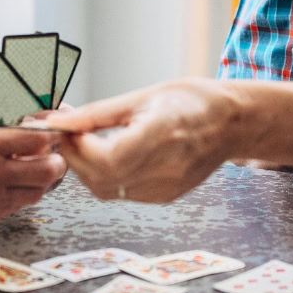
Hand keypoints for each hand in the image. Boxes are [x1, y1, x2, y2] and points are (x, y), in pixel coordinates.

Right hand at [0, 127, 66, 224]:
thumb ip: (2, 135)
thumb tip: (35, 132)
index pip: (38, 138)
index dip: (52, 136)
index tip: (55, 134)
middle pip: (49, 168)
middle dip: (56, 162)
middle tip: (53, 157)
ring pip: (40, 190)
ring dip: (43, 181)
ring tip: (34, 171)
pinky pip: (21, 204)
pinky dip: (24, 194)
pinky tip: (15, 185)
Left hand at [45, 78, 241, 201]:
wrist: (231, 123)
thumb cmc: (192, 101)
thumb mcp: (143, 96)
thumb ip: (99, 113)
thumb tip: (61, 122)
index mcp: (163, 133)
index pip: (108, 159)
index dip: (79, 149)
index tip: (67, 129)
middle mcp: (168, 166)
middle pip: (102, 180)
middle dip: (75, 159)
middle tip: (69, 135)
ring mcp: (168, 186)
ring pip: (108, 191)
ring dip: (88, 170)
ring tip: (86, 144)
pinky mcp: (167, 196)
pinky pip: (123, 193)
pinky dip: (107, 177)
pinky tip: (108, 156)